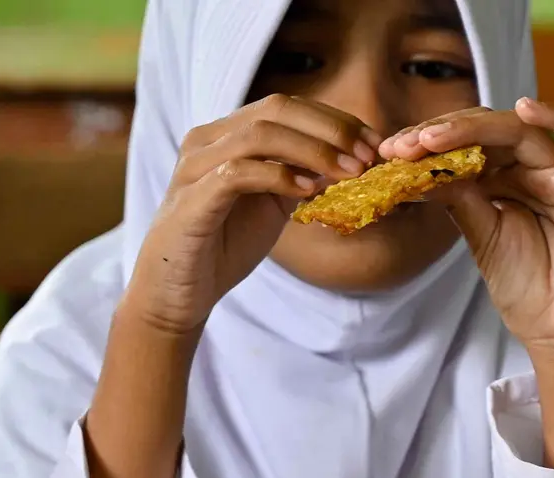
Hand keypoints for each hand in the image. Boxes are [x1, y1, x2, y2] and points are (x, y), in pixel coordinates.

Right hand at [125, 93, 381, 334]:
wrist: (178, 292)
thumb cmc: (223, 246)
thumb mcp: (273, 205)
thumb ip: (301, 177)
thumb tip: (350, 161)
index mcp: (227, 135)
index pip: (288, 108)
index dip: (336, 121)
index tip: (375, 144)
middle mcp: (207, 140)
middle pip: (277, 109)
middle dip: (331, 130)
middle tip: (368, 156)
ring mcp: (195, 166)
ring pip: (261, 134)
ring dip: (314, 151)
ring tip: (348, 173)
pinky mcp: (192, 198)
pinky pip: (239, 172)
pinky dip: (279, 176)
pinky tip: (308, 191)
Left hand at [379, 98, 553, 360]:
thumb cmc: (528, 287)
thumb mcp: (481, 235)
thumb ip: (459, 196)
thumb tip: (417, 163)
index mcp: (506, 179)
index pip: (466, 145)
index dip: (427, 144)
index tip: (388, 155)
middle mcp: (535, 169)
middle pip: (489, 131)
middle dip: (441, 134)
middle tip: (401, 148)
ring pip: (523, 130)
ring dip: (474, 127)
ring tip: (431, 139)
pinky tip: (525, 108)